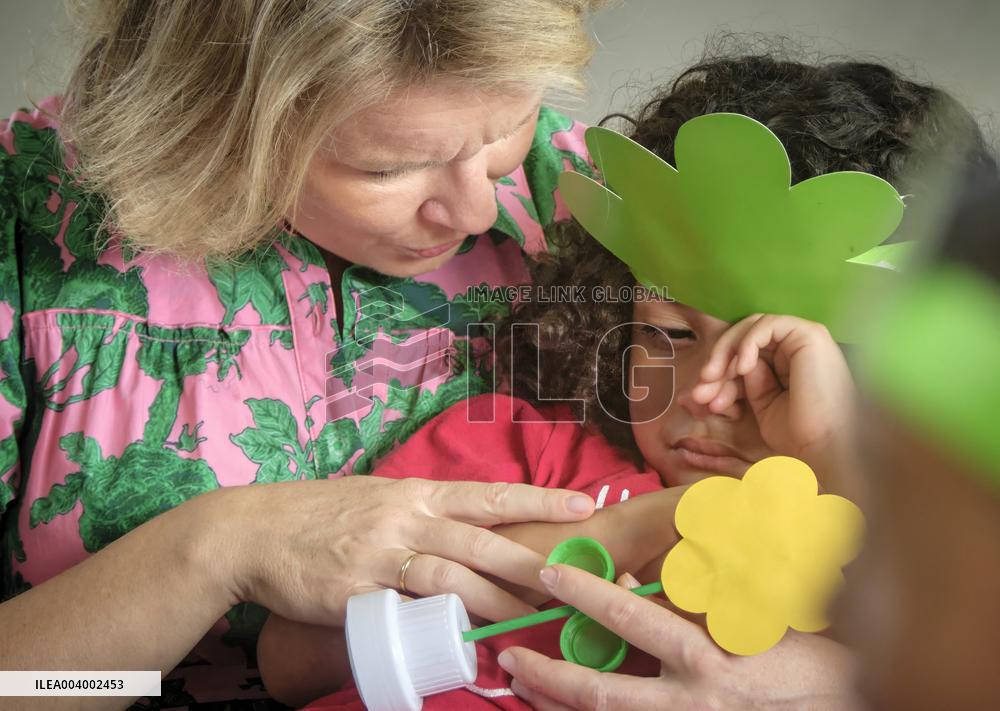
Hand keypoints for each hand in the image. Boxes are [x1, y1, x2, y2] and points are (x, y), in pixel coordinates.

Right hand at [214, 477, 594, 624]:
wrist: (253, 531)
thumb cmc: (320, 516)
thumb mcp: (377, 500)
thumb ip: (421, 516)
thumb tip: (466, 534)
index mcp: (416, 493)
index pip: (490, 493)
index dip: (540, 497)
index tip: (584, 503)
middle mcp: (405, 517)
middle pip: (481, 538)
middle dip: (530, 559)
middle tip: (573, 575)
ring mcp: (380, 553)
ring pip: (452, 575)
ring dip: (495, 600)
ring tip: (530, 620)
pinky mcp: (355, 591)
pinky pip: (405, 610)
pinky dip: (436, 624)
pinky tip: (461, 639)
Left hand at [499, 564, 861, 710]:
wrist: (843, 705)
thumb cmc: (814, 659)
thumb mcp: (768, 615)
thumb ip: (718, 589)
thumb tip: (675, 554)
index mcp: (708, 657)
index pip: (634, 622)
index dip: (589, 596)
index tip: (554, 574)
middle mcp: (692, 701)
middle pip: (603, 693)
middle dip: (551, 674)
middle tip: (510, 655)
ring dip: (559, 708)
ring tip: (520, 688)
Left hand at [692, 314, 856, 482]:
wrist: (827, 446)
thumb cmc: (800, 433)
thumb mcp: (762, 404)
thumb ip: (744, 382)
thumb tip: (715, 371)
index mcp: (788, 363)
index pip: (744, 355)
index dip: (720, 375)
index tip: (702, 400)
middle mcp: (797, 347)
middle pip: (744, 339)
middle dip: (717, 364)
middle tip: (700, 390)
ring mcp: (804, 338)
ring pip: (752, 328)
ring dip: (725, 353)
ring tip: (712, 381)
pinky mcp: (810, 333)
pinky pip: (767, 325)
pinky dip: (747, 343)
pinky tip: (740, 369)